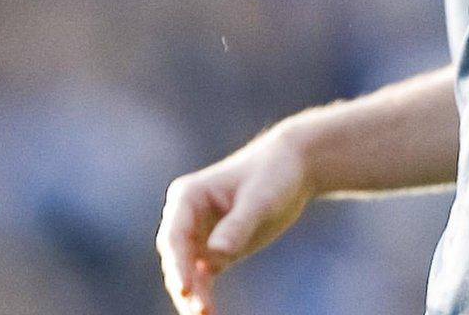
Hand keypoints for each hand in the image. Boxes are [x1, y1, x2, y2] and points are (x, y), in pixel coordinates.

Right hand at [156, 129, 313, 314]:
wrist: (294, 168)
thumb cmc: (275, 174)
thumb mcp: (261, 198)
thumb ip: (238, 225)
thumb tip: (216, 256)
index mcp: (188, 197)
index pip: (175, 236)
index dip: (177, 264)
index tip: (184, 288)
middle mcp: (186, 218)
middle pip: (177, 257)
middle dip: (184, 283)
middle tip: (198, 309)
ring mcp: (199, 236)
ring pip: (188, 271)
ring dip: (194, 294)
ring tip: (205, 314)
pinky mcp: (215, 251)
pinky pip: (204, 277)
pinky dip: (205, 293)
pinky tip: (209, 312)